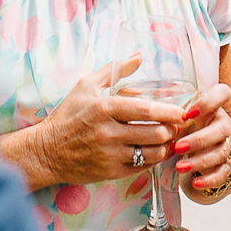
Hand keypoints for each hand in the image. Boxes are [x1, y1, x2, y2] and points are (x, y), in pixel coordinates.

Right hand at [8, 56, 186, 189]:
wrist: (47, 151)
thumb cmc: (68, 115)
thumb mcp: (86, 86)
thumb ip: (114, 70)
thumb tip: (139, 57)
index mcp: (105, 108)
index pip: (146, 110)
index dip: (170, 111)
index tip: (182, 111)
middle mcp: (108, 133)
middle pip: (155, 133)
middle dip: (172, 129)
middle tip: (177, 125)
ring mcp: (110, 155)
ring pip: (152, 153)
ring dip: (166, 146)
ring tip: (169, 138)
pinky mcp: (111, 172)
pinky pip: (142, 167)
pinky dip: (153, 159)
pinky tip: (155, 151)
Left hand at [172, 83, 230, 195]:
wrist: (193, 152)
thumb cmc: (180, 128)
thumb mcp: (175, 116)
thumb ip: (165, 110)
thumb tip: (137, 103)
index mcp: (212, 107)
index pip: (223, 93)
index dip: (210, 101)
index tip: (189, 113)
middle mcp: (222, 124)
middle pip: (223, 128)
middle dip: (200, 139)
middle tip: (178, 147)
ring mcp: (226, 144)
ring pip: (222, 151)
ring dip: (201, 161)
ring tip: (180, 168)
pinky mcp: (225, 165)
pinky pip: (223, 173)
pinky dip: (210, 179)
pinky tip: (195, 184)